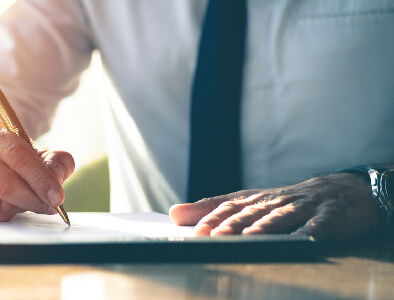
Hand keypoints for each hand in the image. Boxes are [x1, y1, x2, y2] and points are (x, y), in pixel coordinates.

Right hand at [0, 120, 73, 220]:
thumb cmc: (12, 156)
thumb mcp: (37, 151)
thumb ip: (55, 161)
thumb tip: (56, 179)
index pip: (17, 155)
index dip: (40, 179)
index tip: (57, 196)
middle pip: (4, 183)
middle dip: (32, 198)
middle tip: (50, 206)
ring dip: (19, 207)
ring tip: (27, 200)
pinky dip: (3, 214)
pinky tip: (8, 204)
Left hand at [169, 173, 379, 242]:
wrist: (343, 191)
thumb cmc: (288, 202)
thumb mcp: (251, 203)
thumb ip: (213, 209)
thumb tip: (173, 213)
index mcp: (256, 199)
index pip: (229, 207)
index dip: (212, 218)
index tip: (194, 231)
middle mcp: (276, 201)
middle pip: (250, 213)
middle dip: (231, 225)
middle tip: (213, 237)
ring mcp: (303, 208)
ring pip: (280, 218)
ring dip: (264, 227)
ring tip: (249, 238)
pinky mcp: (329, 217)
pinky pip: (319, 225)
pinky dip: (310, 233)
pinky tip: (303, 241)